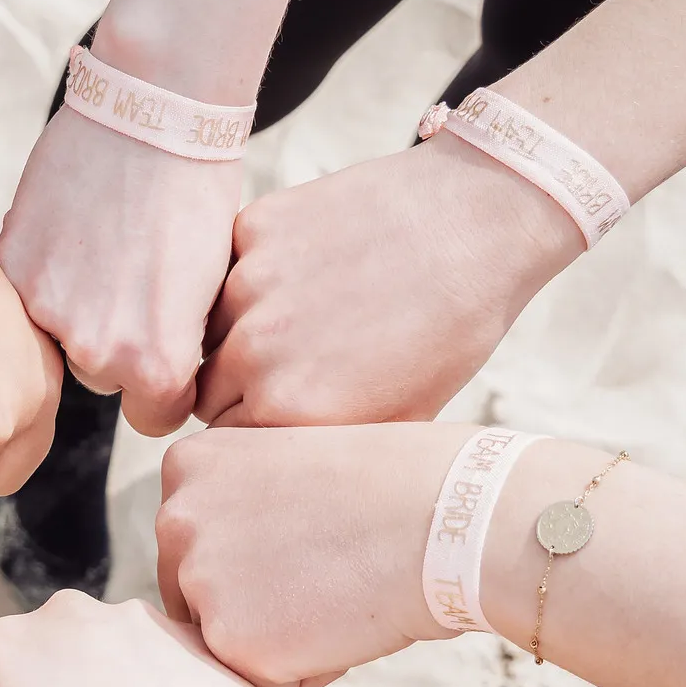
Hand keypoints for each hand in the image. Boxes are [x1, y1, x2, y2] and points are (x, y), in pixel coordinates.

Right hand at [0, 105, 241, 435]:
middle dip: (116, 342)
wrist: (155, 112)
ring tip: (103, 251)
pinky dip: (44, 272)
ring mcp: (46, 310)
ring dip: (74, 309)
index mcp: (155, 364)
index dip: (165, 384)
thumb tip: (158, 374)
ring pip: (59, 337)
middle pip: (101, 377)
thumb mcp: (213, 289)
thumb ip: (178, 346)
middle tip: (132, 282)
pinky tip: (72, 231)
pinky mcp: (11, 266)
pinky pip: (24, 295)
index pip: (153, 417)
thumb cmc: (200, 194)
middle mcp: (96, 352)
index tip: (169, 348)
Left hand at [157, 423, 474, 686]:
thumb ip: (238, 506)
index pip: (200, 544)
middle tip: (331, 569)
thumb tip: (227, 559)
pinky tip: (344, 623)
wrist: (446, 516)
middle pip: (202, 596)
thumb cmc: (394, 485)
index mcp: (188, 466)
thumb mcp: (290, 465)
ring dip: (286, 636)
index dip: (264, 554)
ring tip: (340, 590)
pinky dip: (307, 670)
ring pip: (231, 640)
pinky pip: (264, 681)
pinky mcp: (229, 641)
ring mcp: (197, 579)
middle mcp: (174, 517)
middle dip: (263, 601)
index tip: (315, 533)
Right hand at [196, 135, 581, 427]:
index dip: (253, 426)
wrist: (479, 223)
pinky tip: (313, 266)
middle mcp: (257, 353)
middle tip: (294, 361)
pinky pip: (228, 266)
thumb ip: (323, 447)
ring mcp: (249, 284)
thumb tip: (275, 464)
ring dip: (240, 325)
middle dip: (237, 381)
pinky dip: (255, 271)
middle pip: (205, 387)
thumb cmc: (451, 328)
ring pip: (210, 327)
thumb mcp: (401, 416)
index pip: (226, 439)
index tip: (283, 410)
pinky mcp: (254, 228)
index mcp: (290, 413)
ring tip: (308, 311)